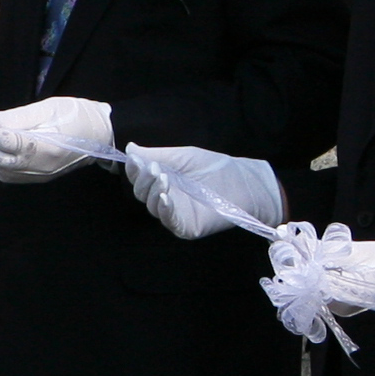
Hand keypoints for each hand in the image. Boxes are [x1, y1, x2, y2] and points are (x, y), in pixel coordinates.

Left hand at [0, 97, 116, 183]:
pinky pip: (10, 175)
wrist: (103, 134)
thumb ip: (20, 116)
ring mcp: (39, 175)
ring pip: (1, 170)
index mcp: (46, 147)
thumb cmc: (80, 116)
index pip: (5, 141)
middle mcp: (40, 166)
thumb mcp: (50, 107)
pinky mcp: (39, 178)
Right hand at [120, 144, 285, 240]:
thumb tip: (129, 149)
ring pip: (152, 206)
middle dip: (143, 180)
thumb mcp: (184, 156)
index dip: (134, 170)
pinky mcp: (186, 226)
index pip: (139, 177)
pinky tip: (165, 197)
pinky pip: (169, 220)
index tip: (134, 160)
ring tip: (163, 178)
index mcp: (162, 180)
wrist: (245, 182)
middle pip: (142, 193)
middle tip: (154, 169)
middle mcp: (165, 197)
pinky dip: (164, 209)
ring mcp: (174, 213)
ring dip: (153, 192)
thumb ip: (157, 154)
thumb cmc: (216, 168)